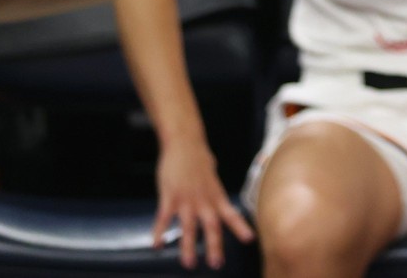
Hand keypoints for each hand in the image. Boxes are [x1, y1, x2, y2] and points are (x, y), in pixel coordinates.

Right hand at [154, 136, 253, 269]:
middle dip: (214, 246)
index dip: (240, 226)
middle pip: (211, 226)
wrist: (184, 141)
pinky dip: (160, 232)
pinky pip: (164, 218)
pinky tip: (157, 245)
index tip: (249, 239)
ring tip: (189, 264)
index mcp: (216, 195)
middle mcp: (204, 199)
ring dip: (188, 247)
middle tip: (217, 264)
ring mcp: (186, 199)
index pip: (231, 213)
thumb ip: (213, 190)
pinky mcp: (170, 196)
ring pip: (188, 227)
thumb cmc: (198, 157)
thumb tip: (216, 195)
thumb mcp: (212, 174)